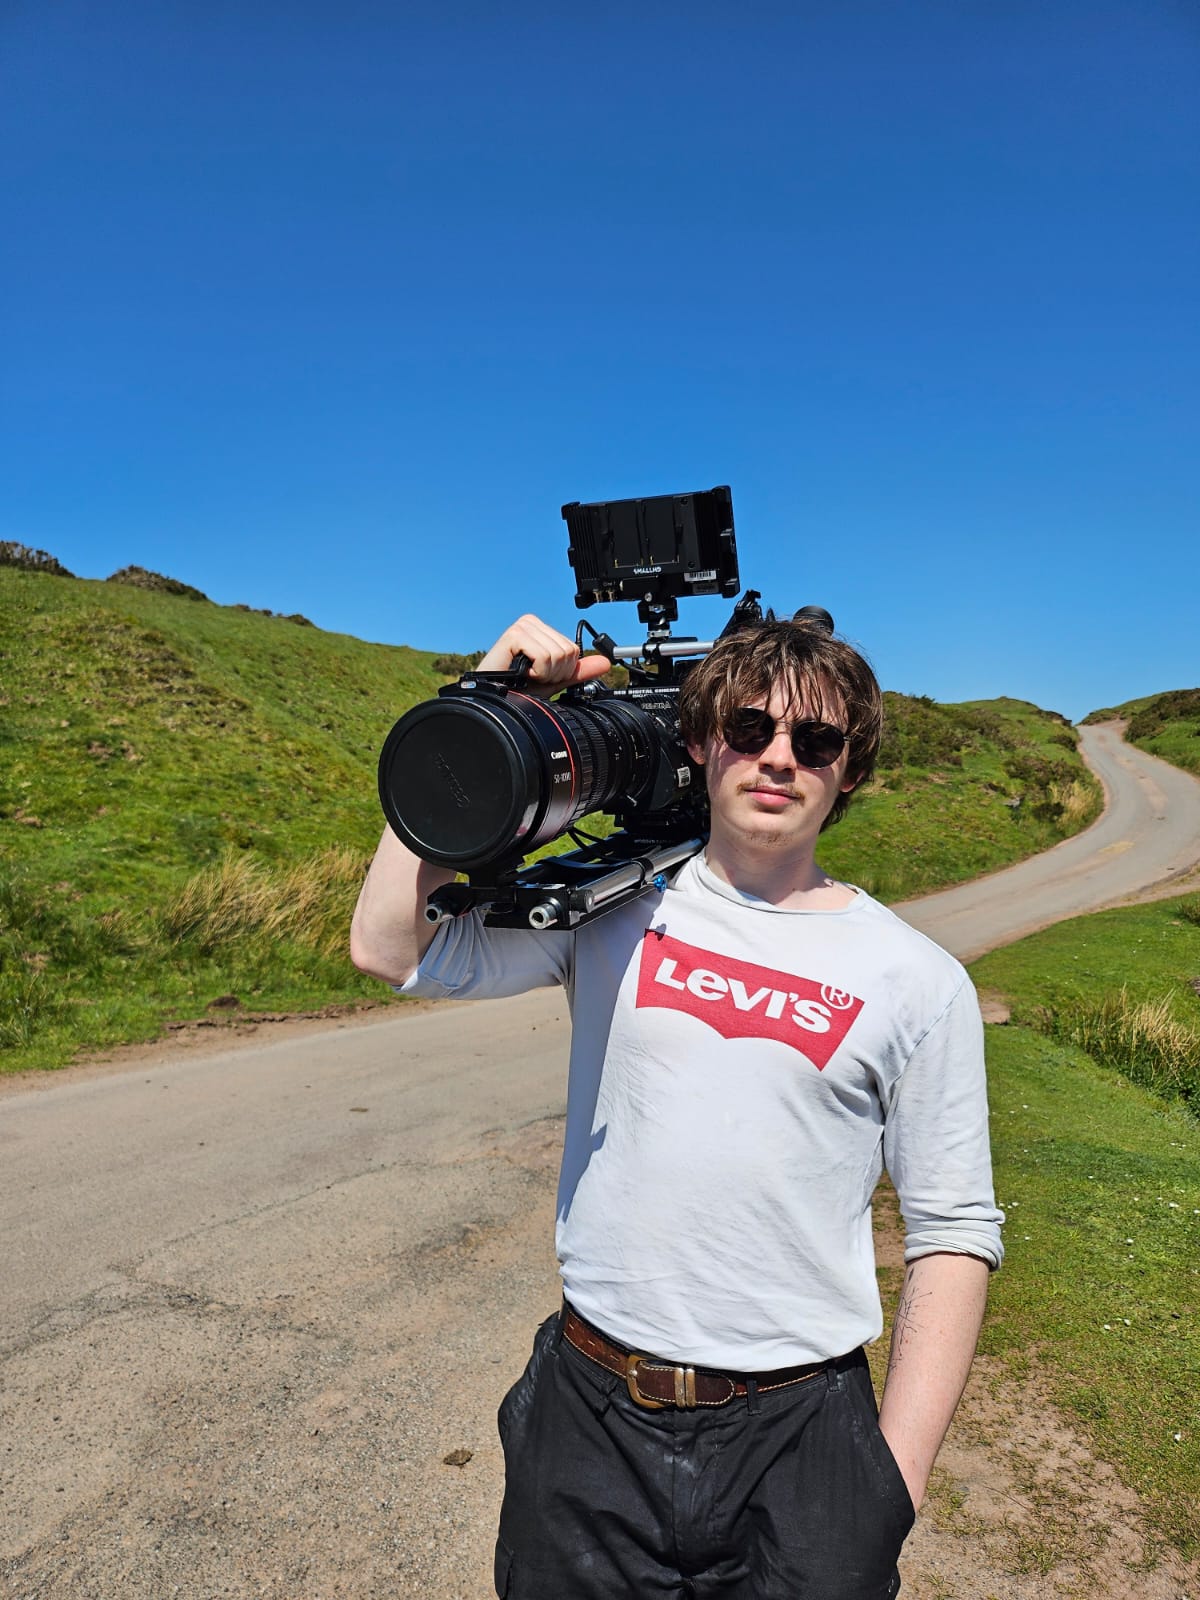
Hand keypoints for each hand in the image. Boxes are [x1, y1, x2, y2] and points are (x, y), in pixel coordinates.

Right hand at [476, 615, 610, 695]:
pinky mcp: (514, 635)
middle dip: (554, 673)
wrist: (493, 701)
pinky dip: (536, 672)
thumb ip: (578, 671)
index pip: (574, 650)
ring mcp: (523, 627)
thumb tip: (605, 663)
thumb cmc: (516, 690)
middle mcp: (532, 623)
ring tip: (525, 675)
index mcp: (542, 629)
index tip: (541, 675)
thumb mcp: (554, 680)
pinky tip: (519, 672)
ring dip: (544, 674)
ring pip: (558, 655)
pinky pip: (544, 656)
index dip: (562, 671)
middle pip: (568, 652)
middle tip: (532, 676)